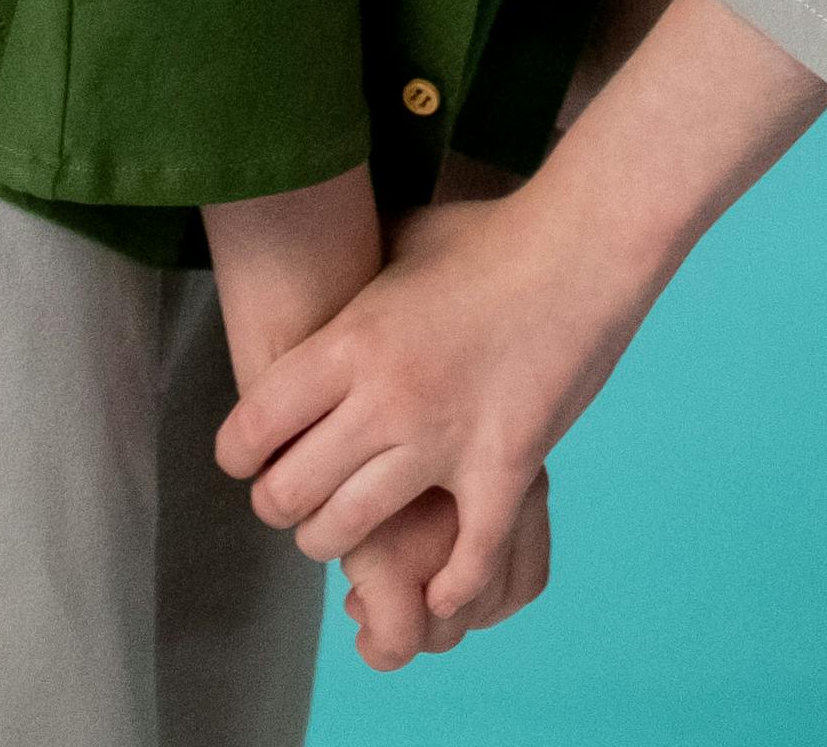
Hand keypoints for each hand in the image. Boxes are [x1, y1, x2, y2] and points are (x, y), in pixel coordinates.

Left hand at [214, 0, 826, 632]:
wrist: (587, 242)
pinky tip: (437, 592)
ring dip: (339, 542)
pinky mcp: (505, 466)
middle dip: (283, 507)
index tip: (251, 459)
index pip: (251, 430)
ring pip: (349, 531)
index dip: (240, 456)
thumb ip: (354, 276)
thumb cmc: (493, 234)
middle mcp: (383, 398)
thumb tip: (319, 273)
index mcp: (348, 343)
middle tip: (300, 499)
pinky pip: (467, 555)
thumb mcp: (400, 242)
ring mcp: (444, 438)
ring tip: (349, 532)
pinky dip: (449, 585)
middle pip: (287, 495)